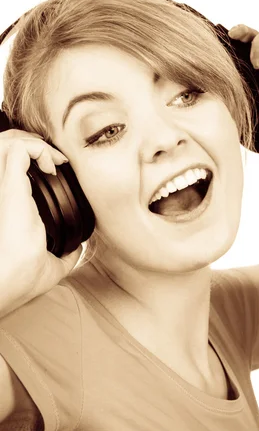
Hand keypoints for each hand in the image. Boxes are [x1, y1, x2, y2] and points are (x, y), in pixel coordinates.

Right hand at [0, 130, 82, 317]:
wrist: (2, 288)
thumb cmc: (15, 282)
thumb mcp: (47, 266)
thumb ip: (63, 257)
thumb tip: (78, 250)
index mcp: (7, 206)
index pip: (8, 167)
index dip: (28, 158)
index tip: (54, 169)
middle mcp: (1, 193)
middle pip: (3, 147)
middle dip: (29, 143)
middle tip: (54, 159)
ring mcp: (2, 189)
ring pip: (7, 142)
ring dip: (34, 142)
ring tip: (54, 159)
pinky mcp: (8, 189)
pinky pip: (16, 150)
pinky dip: (37, 149)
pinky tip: (52, 165)